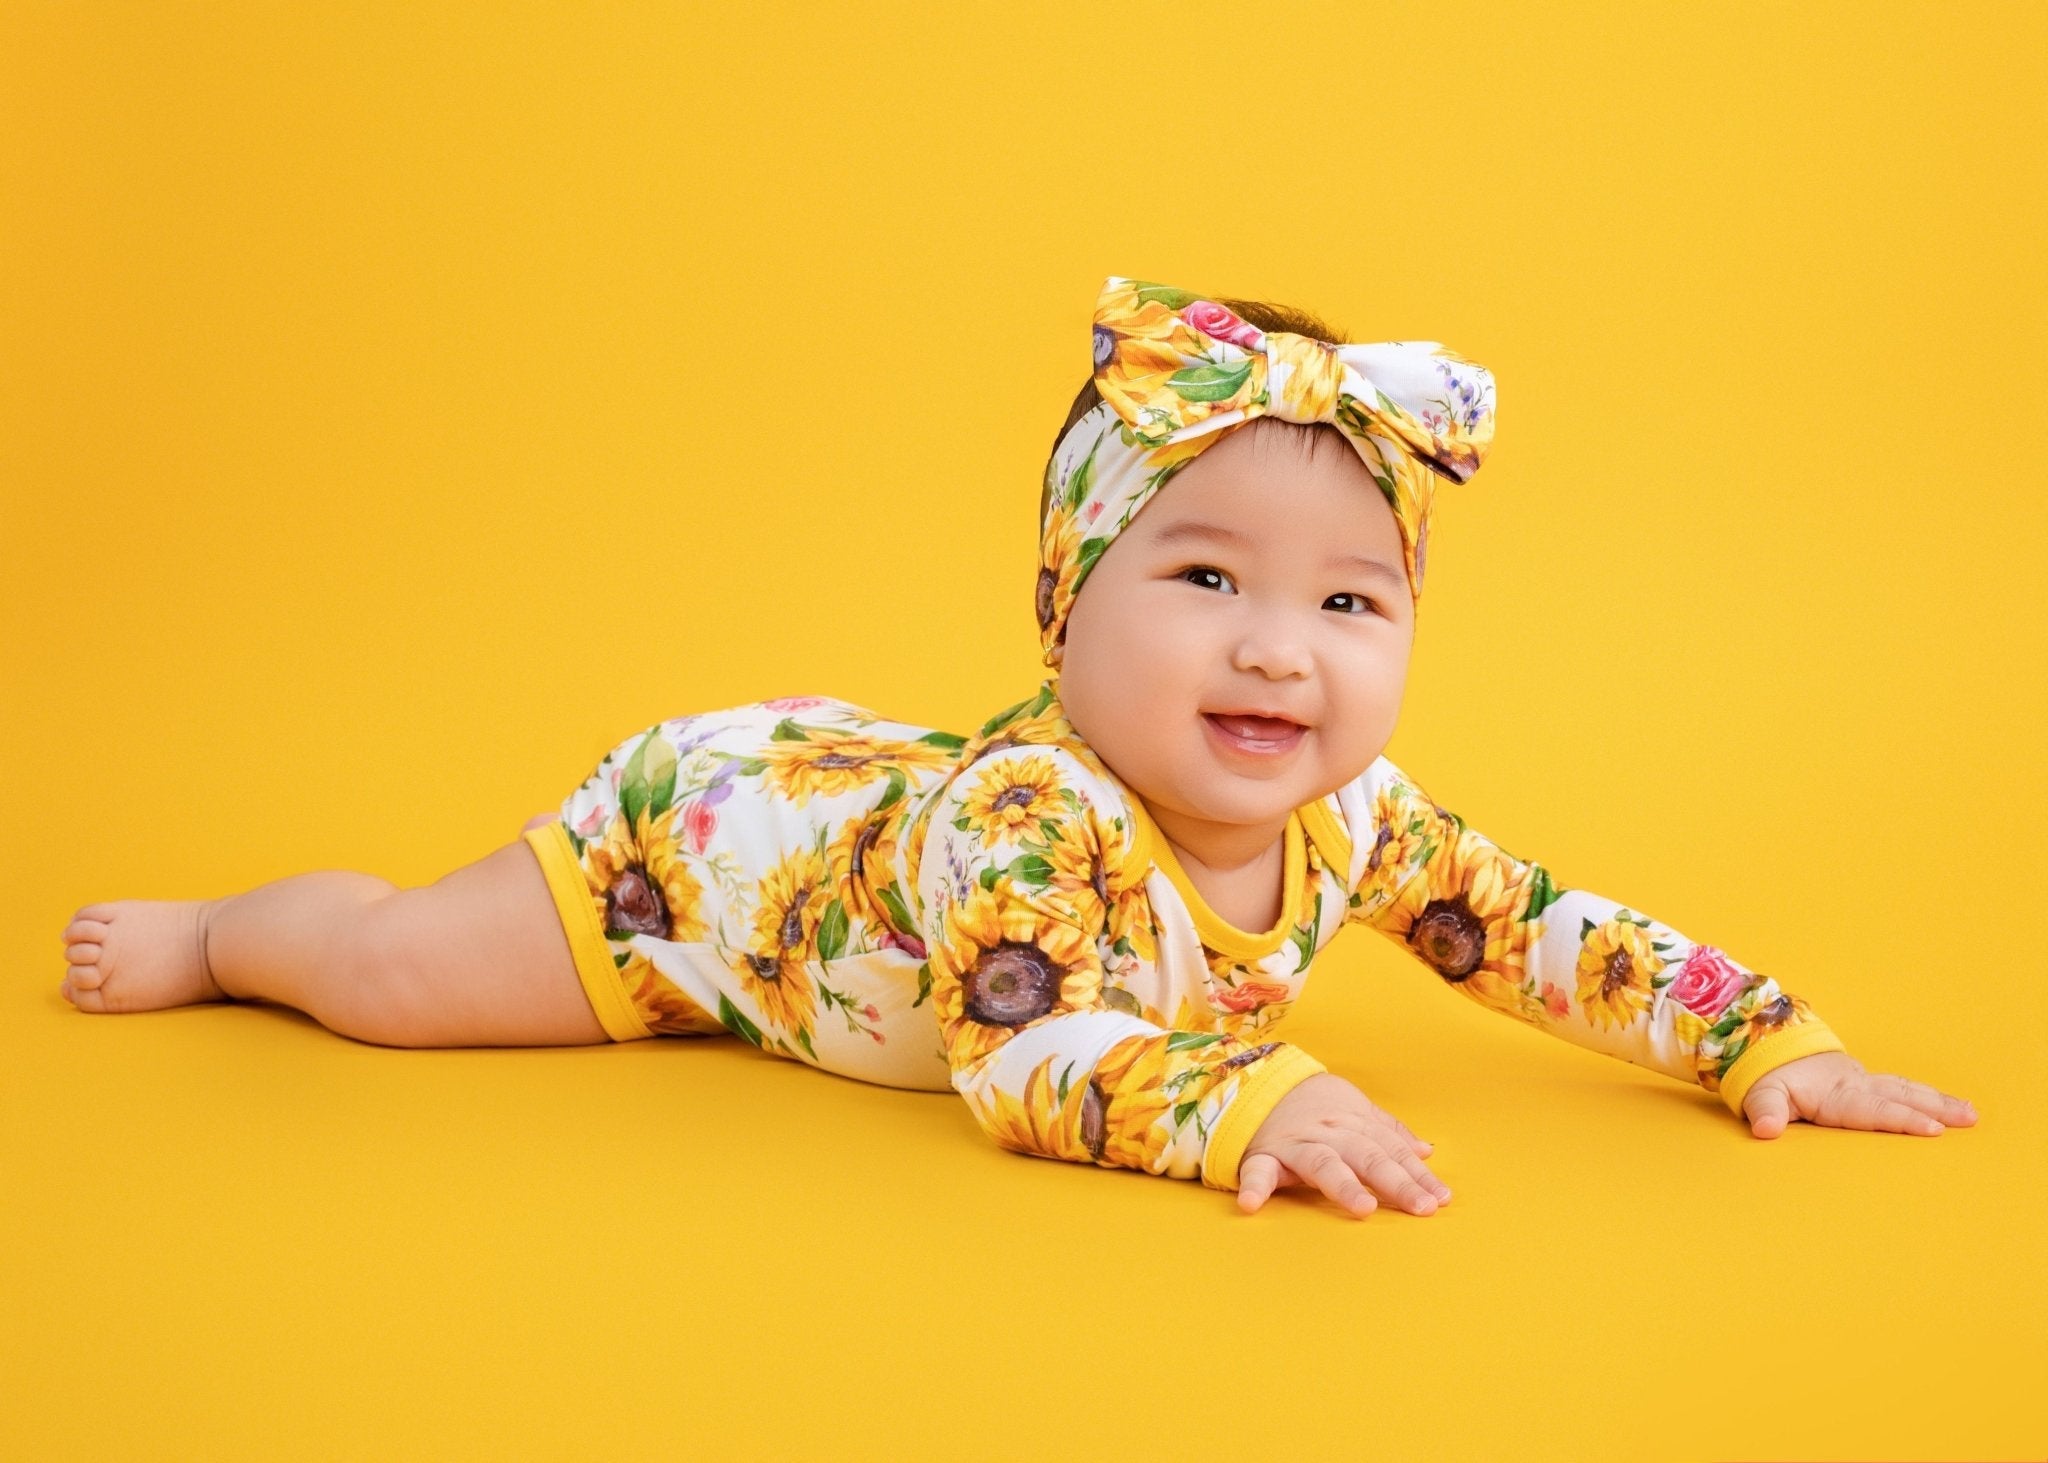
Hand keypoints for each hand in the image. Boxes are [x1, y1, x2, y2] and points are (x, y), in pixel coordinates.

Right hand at [1237, 1072, 1451, 1218]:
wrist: (1258, 1081)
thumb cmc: (1314, 1104)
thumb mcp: (1354, 1109)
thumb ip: (1388, 1131)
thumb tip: (1426, 1151)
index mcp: (1353, 1125)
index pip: (1392, 1150)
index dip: (1418, 1174)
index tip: (1441, 1197)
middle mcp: (1329, 1134)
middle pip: (1368, 1157)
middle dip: (1397, 1182)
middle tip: (1423, 1207)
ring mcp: (1296, 1145)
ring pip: (1323, 1163)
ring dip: (1343, 1185)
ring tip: (1365, 1208)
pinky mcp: (1262, 1156)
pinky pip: (1258, 1172)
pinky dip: (1255, 1187)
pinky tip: (1252, 1205)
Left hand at [1740, 1051, 1977, 1138]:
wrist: (1770, 1045)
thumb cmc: (1767, 1076)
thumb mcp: (1759, 1093)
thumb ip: (1765, 1110)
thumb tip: (1765, 1129)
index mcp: (1833, 1094)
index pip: (1872, 1110)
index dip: (1902, 1119)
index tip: (1932, 1129)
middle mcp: (1854, 1085)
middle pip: (1898, 1097)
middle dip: (1934, 1108)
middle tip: (1969, 1119)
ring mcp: (1862, 1081)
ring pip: (1904, 1089)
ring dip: (1937, 1101)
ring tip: (1970, 1114)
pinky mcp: (1864, 1081)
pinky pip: (1899, 1088)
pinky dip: (1924, 1095)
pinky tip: (1945, 1105)